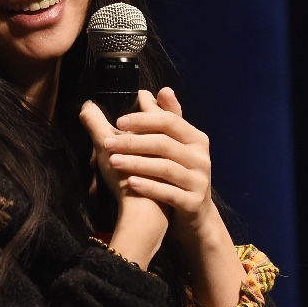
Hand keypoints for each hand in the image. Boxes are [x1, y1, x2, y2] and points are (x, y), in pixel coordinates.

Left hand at [92, 89, 246, 306]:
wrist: (195, 215)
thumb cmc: (178, 174)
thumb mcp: (175, 145)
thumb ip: (165, 118)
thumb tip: (154, 91)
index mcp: (195, 138)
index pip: (168, 121)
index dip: (143, 119)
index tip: (118, 121)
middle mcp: (201, 157)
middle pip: (164, 143)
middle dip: (133, 142)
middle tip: (107, 143)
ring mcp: (199, 180)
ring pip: (165, 167)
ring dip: (137, 163)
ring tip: (112, 162)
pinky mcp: (193, 202)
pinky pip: (170, 193)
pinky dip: (149, 186)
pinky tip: (130, 183)